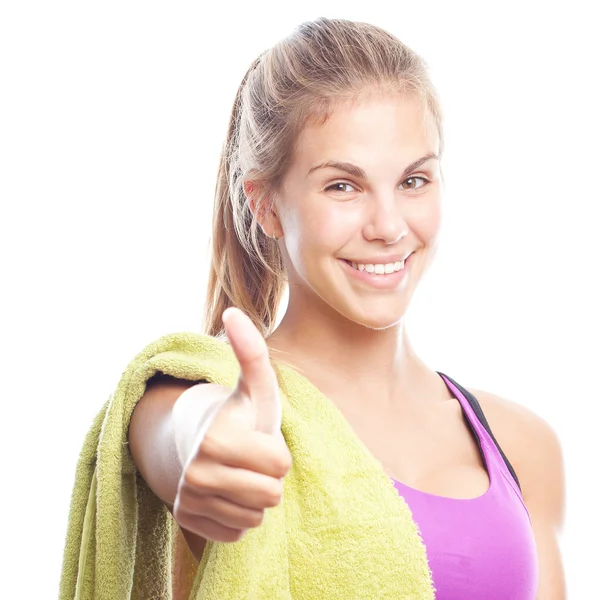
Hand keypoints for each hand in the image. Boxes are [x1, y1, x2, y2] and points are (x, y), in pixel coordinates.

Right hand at [173, 307, 290, 542]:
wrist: (189, 437)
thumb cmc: (234, 412)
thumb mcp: (253, 385)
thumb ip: (252, 352)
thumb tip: (235, 312)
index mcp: (214, 440)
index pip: (281, 466)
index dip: (277, 450)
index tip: (258, 437)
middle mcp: (195, 475)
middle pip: (271, 496)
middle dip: (268, 475)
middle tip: (249, 456)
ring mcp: (188, 501)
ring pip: (255, 517)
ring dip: (254, 496)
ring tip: (237, 471)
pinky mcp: (187, 521)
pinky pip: (238, 532)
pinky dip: (238, 514)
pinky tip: (225, 491)